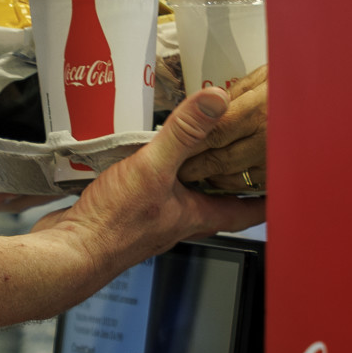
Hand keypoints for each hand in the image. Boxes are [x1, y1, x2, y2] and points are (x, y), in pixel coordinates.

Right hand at [33, 88, 265, 266]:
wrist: (68, 253)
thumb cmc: (112, 225)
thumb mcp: (153, 168)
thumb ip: (185, 132)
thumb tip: (217, 99)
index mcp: (194, 215)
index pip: (243, 210)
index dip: (264, 199)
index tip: (283, 186)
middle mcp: (176, 220)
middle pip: (214, 201)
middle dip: (228, 179)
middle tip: (243, 153)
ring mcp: (150, 218)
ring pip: (181, 194)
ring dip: (190, 172)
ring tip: (196, 143)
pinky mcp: (124, 213)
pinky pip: (149, 189)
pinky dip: (155, 172)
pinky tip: (144, 155)